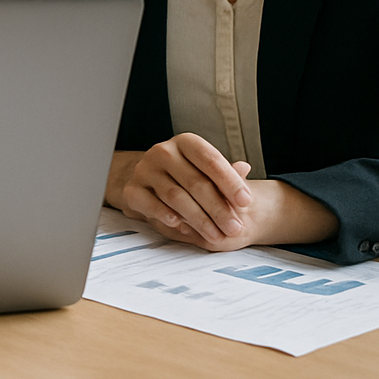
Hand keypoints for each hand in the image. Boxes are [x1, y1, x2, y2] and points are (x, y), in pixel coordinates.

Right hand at [107, 135, 254, 249]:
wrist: (150, 179)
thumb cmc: (185, 175)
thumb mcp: (206, 170)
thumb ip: (225, 173)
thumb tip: (243, 168)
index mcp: (185, 143)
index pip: (210, 159)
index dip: (230, 181)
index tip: (246, 201)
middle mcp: (163, 152)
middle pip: (195, 182)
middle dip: (218, 208)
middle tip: (235, 227)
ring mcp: (145, 170)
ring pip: (175, 196)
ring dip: (199, 219)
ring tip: (217, 235)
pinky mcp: (132, 189)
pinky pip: (150, 204)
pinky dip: (166, 216)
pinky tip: (183, 227)